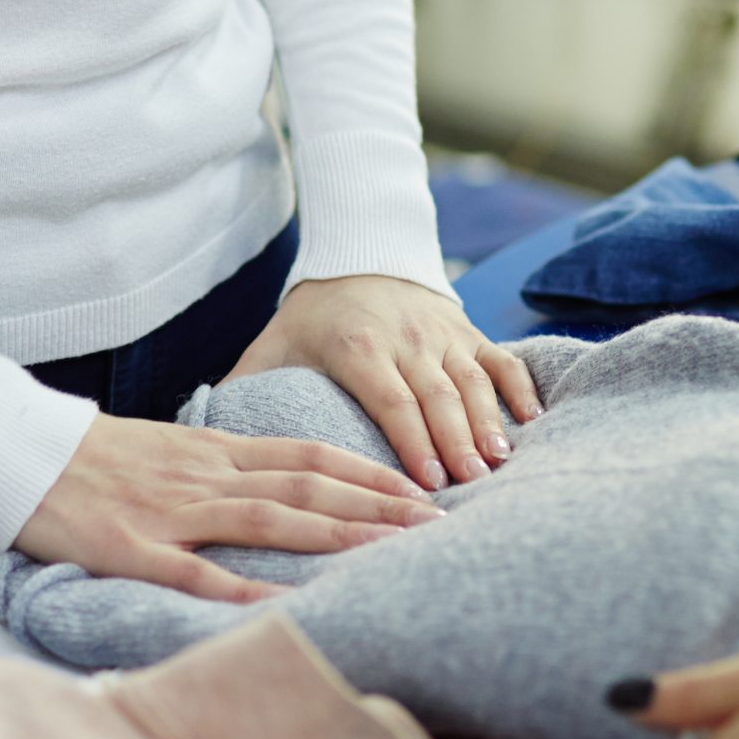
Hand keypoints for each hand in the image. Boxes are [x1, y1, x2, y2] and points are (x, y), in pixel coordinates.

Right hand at [14, 413, 442, 601]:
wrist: (14, 450)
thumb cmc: (90, 457)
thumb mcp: (167, 449)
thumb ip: (220, 467)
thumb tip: (275, 488)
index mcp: (214, 450)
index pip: (310, 455)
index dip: (370, 472)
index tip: (421, 489)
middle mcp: (205, 476)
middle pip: (307, 487)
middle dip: (377, 505)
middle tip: (437, 523)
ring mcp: (171, 511)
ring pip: (268, 519)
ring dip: (335, 537)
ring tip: (391, 553)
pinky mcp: (133, 547)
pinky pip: (196, 570)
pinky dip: (244, 587)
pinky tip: (287, 604)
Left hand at [229, 276, 541, 491]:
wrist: (361, 251)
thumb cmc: (312, 317)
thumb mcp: (272, 344)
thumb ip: (245, 386)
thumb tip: (205, 436)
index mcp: (357, 345)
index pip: (390, 397)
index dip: (411, 439)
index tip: (424, 481)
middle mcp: (406, 337)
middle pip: (439, 395)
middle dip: (457, 442)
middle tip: (471, 487)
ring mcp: (443, 333)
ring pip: (473, 381)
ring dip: (490, 423)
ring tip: (500, 464)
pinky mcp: (468, 331)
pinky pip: (501, 359)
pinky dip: (520, 389)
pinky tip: (533, 424)